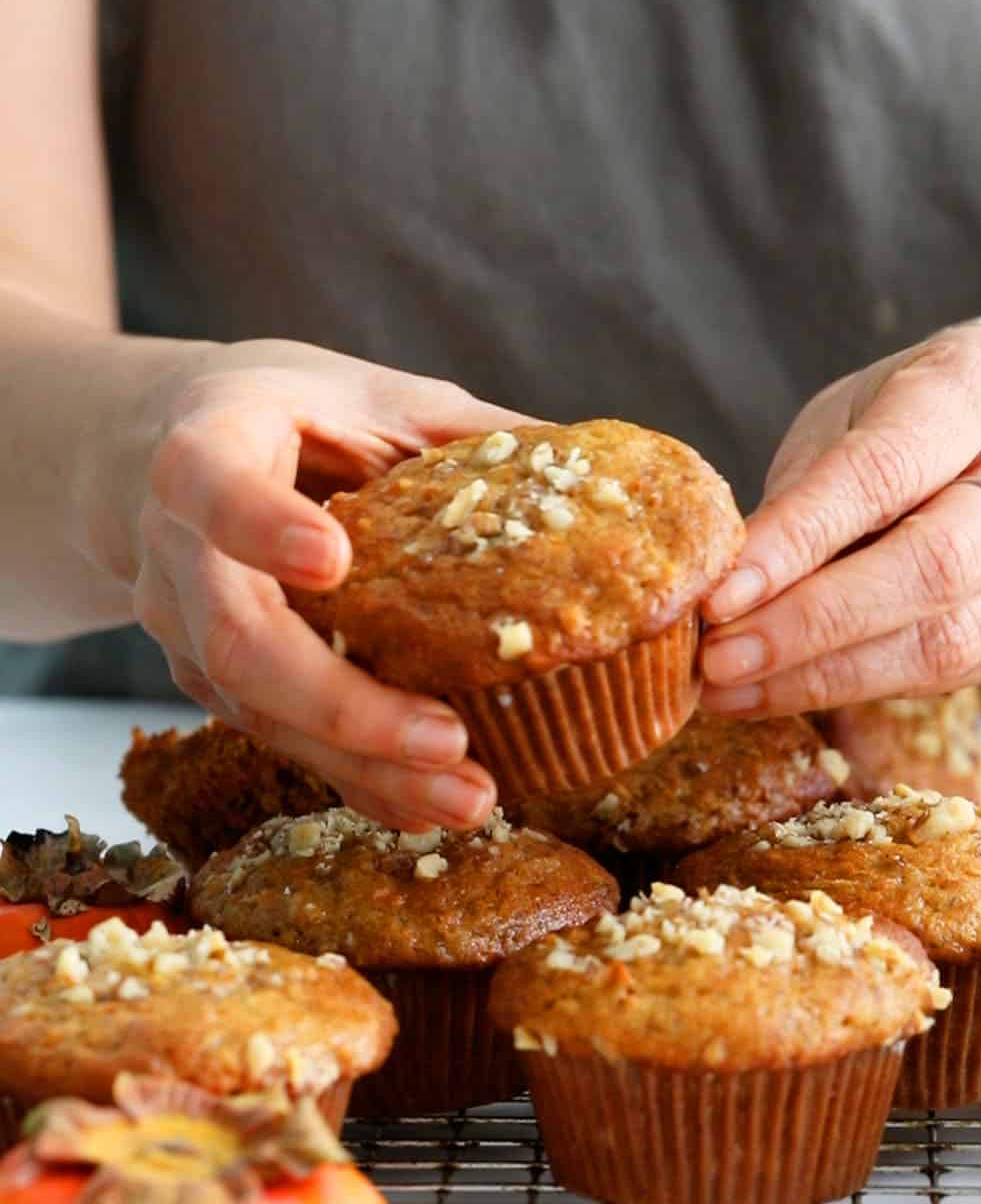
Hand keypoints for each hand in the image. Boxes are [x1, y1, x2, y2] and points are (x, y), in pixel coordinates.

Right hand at [133, 337, 527, 829]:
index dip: (260, 524)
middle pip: (238, 640)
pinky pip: (283, 743)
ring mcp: (186, 627)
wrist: (162, 455)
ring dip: (365, 768)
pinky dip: (360, 783)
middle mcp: (180, 549)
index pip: (209, 483)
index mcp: (210, 446)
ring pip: (261, 714)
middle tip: (448, 740)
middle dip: (343, 703)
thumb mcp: (373, 396)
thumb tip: (595, 469)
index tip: (332, 558)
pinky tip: (432, 807)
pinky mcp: (212, 683)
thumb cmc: (292, 416)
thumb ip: (464, 429)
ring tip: (468, 800)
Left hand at [700, 326, 980, 713]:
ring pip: (949, 641)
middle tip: (719, 660)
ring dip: (825, 677)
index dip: (797, 542)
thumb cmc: (909, 422)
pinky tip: (784, 691)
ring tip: (732, 688)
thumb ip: (800, 498)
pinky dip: (859, 689)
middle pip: (934, 567)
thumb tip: (725, 595)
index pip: (884, 473)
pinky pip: (954, 675)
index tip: (719, 597)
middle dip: (811, 626)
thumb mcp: (846, 421)